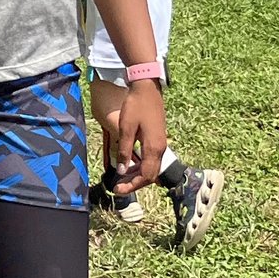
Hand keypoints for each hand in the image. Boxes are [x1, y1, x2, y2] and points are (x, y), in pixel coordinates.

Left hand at [104, 79, 166, 196]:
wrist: (146, 87)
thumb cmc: (135, 106)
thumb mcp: (126, 128)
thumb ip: (125, 150)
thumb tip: (122, 171)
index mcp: (153, 148)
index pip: (146, 176)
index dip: (132, 185)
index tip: (118, 189)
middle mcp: (160, 148)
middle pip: (151, 174)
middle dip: (135, 183)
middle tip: (118, 187)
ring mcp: (161, 143)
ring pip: (152, 167)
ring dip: (138, 175)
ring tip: (122, 178)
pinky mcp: (158, 138)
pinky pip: (152, 159)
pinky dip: (141, 165)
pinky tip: (130, 164)